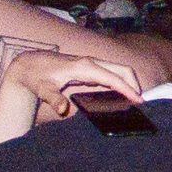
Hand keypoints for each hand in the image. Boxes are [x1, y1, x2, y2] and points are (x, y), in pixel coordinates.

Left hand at [8, 50, 144, 117]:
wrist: (29, 64)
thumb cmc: (36, 77)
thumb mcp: (42, 88)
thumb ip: (53, 98)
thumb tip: (63, 109)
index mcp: (85, 66)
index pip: (113, 77)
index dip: (128, 89)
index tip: (139, 101)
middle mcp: (92, 62)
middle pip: (123, 69)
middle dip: (135, 84)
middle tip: (142, 104)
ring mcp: (92, 64)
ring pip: (120, 70)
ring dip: (131, 83)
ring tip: (137, 101)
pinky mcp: (90, 69)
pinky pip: (112, 74)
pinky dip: (122, 82)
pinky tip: (123, 96)